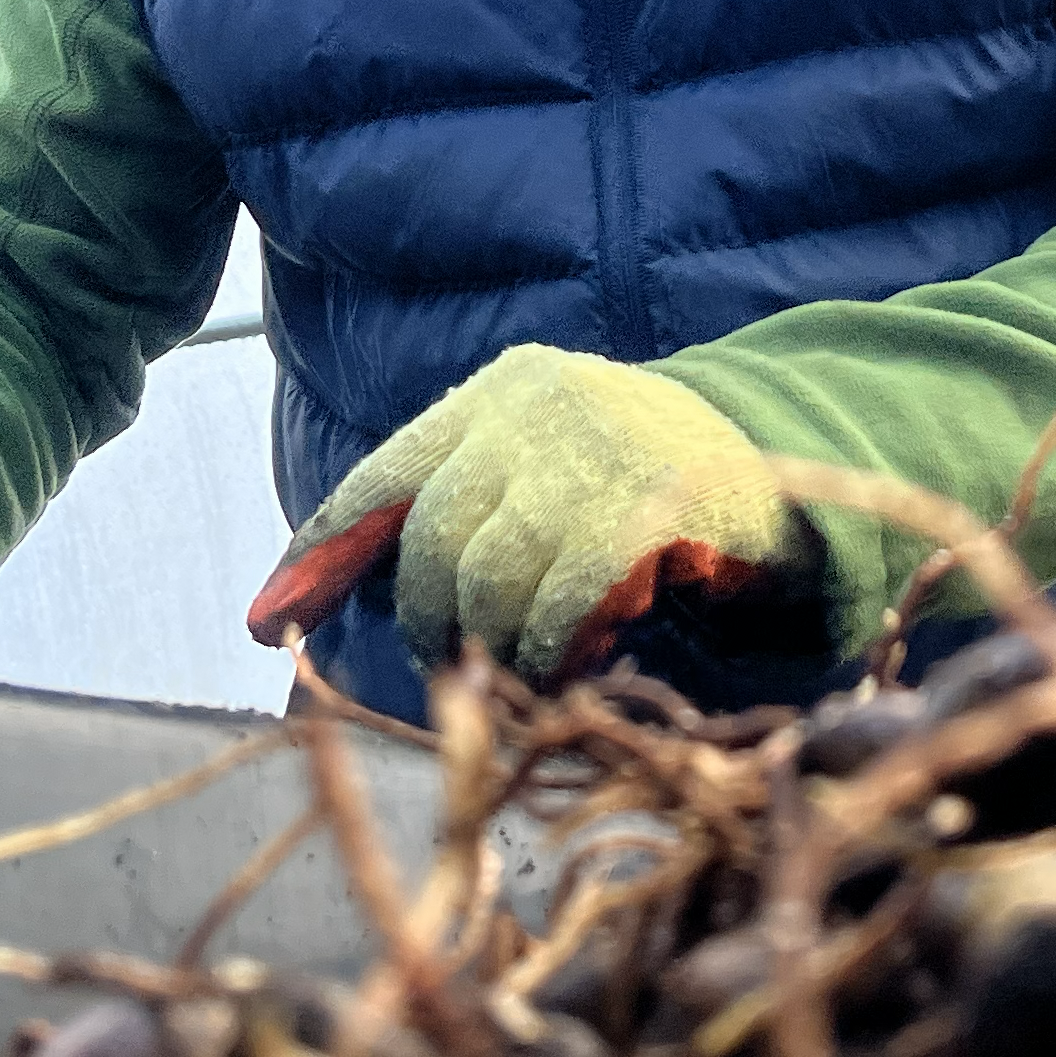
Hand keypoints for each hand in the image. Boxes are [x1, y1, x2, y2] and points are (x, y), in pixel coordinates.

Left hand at [244, 346, 812, 683]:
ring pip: (491, 581)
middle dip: (429, 620)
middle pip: (432, 541)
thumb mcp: (544, 473)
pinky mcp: (649, 505)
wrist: (788, 465)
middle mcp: (537, 408)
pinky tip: (574, 658)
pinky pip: (562, 603)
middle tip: (455, 664)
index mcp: (498, 392)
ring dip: (499, 646)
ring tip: (528, 663)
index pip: (382, 477)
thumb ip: (454, 515)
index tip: (267, 623)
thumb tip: (295, 604)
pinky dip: (555, 649)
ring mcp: (595, 451)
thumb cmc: (644, 485)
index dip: (319, 554)